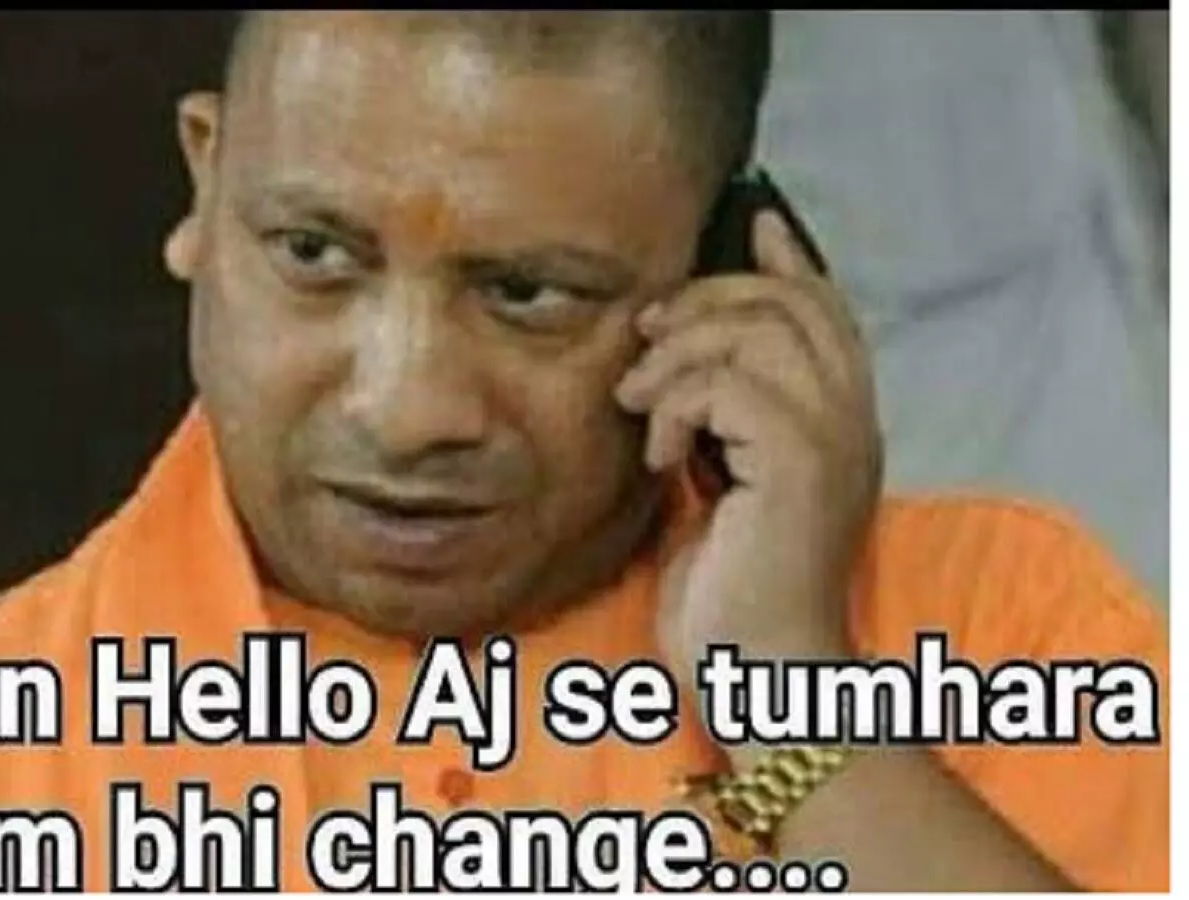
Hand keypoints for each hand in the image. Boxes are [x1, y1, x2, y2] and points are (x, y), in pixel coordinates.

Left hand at [614, 210, 882, 679]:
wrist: (758, 673)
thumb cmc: (733, 593)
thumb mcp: (725, 491)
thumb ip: (725, 426)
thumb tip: (687, 369)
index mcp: (842, 425)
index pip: (830, 314)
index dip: (791, 263)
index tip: (754, 223)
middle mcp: (854, 422)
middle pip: (790, 305)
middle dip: (705, 302)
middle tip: (647, 337)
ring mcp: (833, 440)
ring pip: (756, 333)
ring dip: (677, 355)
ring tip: (639, 404)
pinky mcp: (799, 464)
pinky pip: (728, 385)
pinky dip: (676, 407)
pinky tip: (659, 456)